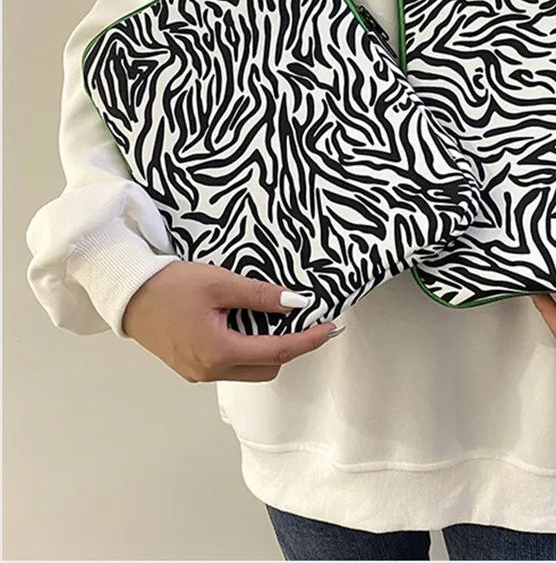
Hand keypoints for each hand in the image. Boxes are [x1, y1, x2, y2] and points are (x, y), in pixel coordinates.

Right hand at [122, 261, 338, 383]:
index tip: (329, 328)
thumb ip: (260, 296)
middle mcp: (209, 371)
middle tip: (304, 320)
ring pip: (249, 369)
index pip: (278, 352)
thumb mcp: (220, 282)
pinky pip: (229, 365)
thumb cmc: (168, 285)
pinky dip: (246, 349)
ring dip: (267, 349)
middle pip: (267, 367)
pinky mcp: (190, 366)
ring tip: (274, 320)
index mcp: (219, 352)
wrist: (125, 293)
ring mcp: (198, 372)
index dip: (308, 341)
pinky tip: (246, 325)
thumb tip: (295, 303)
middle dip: (290, 347)